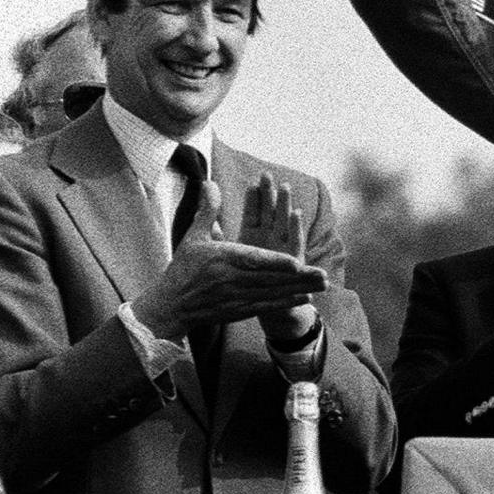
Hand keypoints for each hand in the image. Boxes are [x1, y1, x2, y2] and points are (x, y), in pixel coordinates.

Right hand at [131, 177, 327, 342]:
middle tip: (322, 274)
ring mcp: (236, 298)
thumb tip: (210, 183)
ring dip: (298, 289)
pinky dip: (286, 302)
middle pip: (270, 280)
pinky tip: (304, 296)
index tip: (296, 262)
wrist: (171, 305)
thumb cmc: (184, 268)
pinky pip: (266, 306)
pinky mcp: (239, 311)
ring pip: (272, 293)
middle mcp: (232, 281)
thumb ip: (207, 210)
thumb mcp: (194, 237)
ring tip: (321, 284)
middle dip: (298, 278)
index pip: (253, 261)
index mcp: (223, 260)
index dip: (275, 263)